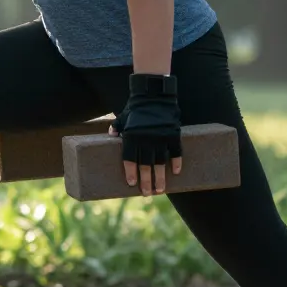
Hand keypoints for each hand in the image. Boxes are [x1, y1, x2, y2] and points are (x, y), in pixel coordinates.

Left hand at [109, 73, 182, 195]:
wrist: (154, 94)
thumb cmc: (136, 108)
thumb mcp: (123, 117)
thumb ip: (116, 128)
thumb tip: (110, 136)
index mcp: (131, 137)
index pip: (129, 160)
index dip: (130, 173)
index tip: (131, 184)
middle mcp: (145, 139)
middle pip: (145, 166)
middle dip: (146, 182)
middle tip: (147, 193)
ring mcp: (160, 137)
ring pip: (160, 163)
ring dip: (160, 178)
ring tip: (160, 190)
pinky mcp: (173, 134)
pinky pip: (176, 152)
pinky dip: (176, 163)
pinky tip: (175, 173)